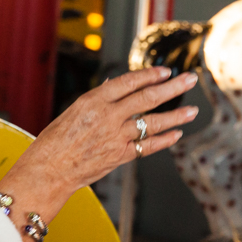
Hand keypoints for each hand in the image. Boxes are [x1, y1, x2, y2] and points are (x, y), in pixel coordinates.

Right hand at [0, 67, 198, 223]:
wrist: (49, 170)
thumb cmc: (55, 141)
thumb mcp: (73, 111)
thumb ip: (98, 98)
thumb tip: (116, 83)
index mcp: (93, 101)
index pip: (128, 82)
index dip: (149, 75)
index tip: (165, 70)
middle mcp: (107, 117)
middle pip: (147, 98)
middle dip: (172, 88)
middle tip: (190, 79)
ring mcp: (116, 137)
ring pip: (153, 123)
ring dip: (176, 116)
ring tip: (192, 110)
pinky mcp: (120, 156)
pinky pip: (148, 146)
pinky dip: (164, 140)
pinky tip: (176, 134)